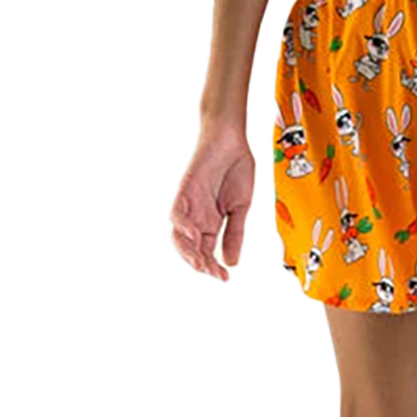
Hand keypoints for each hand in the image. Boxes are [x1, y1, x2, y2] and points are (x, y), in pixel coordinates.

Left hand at [168, 122, 255, 281]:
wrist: (231, 138)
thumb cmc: (235, 169)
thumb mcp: (240, 208)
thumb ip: (235, 234)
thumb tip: (231, 262)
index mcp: (209, 222)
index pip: (206, 251)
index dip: (213, 267)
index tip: (225, 278)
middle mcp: (195, 216)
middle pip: (190, 247)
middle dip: (200, 263)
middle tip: (214, 273)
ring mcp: (188, 203)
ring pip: (178, 234)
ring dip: (187, 251)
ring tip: (200, 263)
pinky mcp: (184, 188)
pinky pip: (176, 210)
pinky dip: (182, 225)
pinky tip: (193, 235)